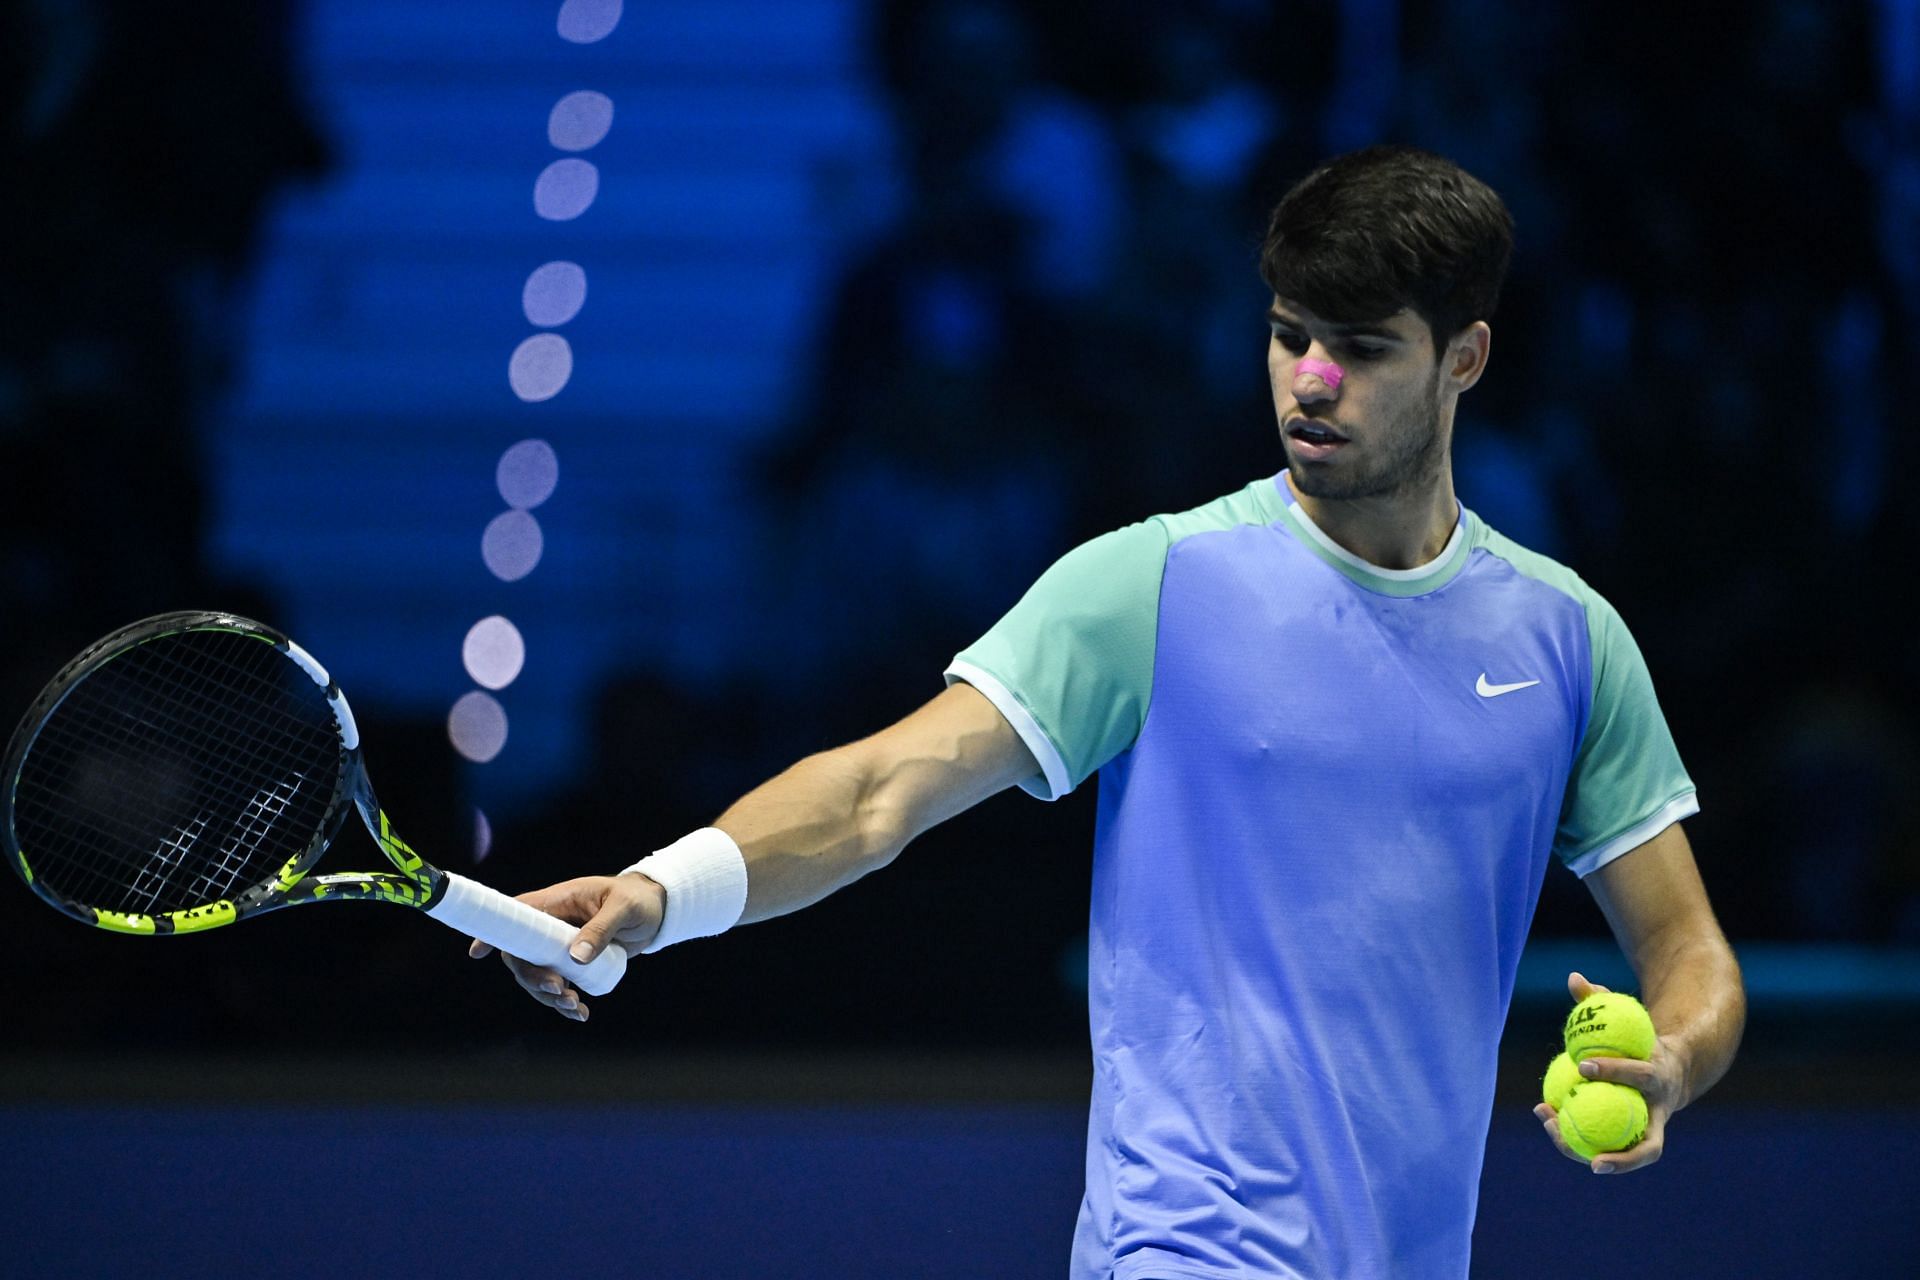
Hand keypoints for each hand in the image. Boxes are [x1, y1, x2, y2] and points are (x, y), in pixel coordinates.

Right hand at [466, 874, 665, 1021]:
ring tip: (576, 1007)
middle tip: (559, 991)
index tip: (477, 953)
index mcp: (557, 903)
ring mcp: (560, 946)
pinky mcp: (574, 964)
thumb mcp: (624, 909)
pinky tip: (581, 1014)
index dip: (493, 933)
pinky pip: (560, 986)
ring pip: (539, 977)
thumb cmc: (639, 900)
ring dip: (550, 998)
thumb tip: (576, 959)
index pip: (515, 914)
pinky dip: (565, 1004)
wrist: (658, 911)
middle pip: (523, 956)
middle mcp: (552, 925)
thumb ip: (601, 930)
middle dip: (533, 979)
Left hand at [1532, 971, 1685, 1173]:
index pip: (1641, 1076)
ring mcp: (1648, 1132)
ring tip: (1550, 1128)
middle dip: (1619, 1152)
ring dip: (1585, 1149)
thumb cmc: (1642, 1043)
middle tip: (1570, 1131)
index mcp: (1661, 1079)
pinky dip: (1577, 1139)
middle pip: (1646, 1143)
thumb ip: (1602, 1000)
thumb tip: (1573, 977)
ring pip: (1624, 1155)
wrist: (1674, 1072)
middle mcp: (1659, 1113)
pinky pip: (1604, 1147)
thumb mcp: (1629, 1020)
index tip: (1583, 1064)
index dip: (1614, 1071)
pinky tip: (1547, 1120)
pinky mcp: (1633, 1141)